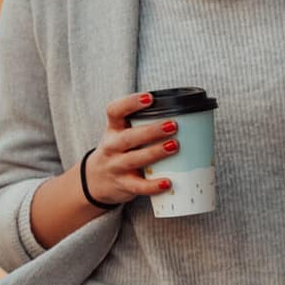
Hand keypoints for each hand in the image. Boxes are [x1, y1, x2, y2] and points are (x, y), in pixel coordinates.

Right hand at [82, 92, 182, 206]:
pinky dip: (153, 186)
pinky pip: (138, 186)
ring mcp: (116, 166)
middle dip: (151, 131)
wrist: (96, 181)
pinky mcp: (123, 185)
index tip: (149, 98)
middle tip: (173, 125)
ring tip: (174, 146)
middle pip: (128, 137)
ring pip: (134, 159)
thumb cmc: (118, 152)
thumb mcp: (121, 136)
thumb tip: (189, 118)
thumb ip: (142, 127)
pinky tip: (168, 183)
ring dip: (155, 153)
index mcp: (113, 129)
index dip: (130, 103)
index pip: (114, 111)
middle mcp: (111, 146)